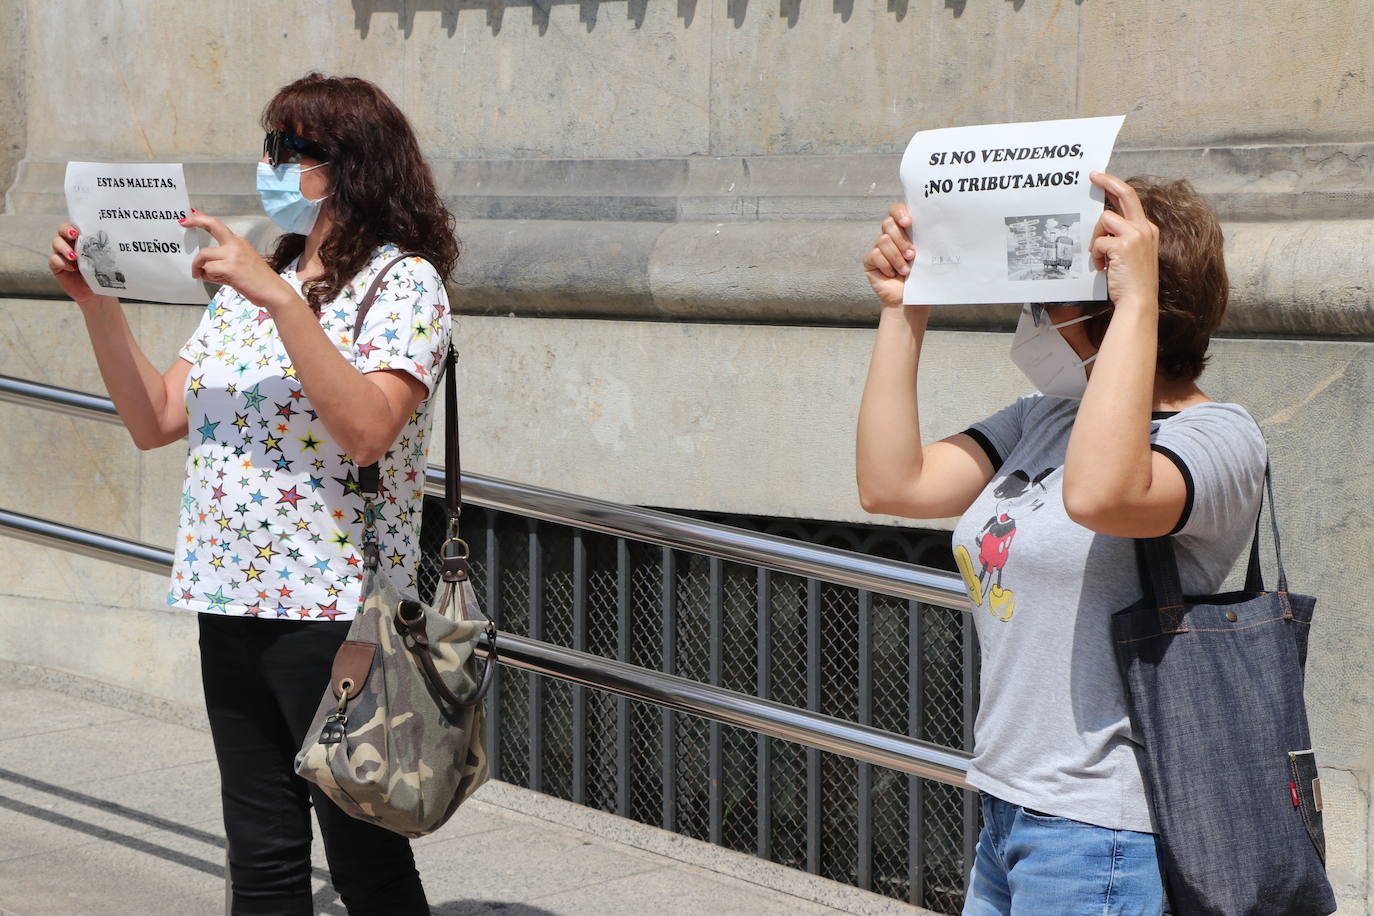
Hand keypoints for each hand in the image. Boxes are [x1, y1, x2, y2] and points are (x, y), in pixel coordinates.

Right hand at [48, 224, 98, 305]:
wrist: (95, 292)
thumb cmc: (102, 274)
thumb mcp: (105, 261)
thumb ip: (104, 251)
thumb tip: (116, 243)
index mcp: (83, 239)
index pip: (75, 226)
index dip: (74, 225)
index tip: (79, 229)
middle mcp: (71, 244)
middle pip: (62, 230)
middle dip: (66, 230)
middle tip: (74, 236)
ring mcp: (62, 254)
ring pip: (56, 243)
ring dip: (64, 248)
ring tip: (74, 256)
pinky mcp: (57, 266)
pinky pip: (54, 259)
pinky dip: (61, 262)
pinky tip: (71, 268)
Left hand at [182, 210, 294, 308]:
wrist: (274, 292)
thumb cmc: (259, 282)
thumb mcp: (240, 267)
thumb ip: (222, 263)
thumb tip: (202, 268)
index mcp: (239, 243)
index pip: (218, 226)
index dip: (202, 219)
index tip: (191, 214)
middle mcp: (236, 244)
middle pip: (212, 224)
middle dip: (195, 220)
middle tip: (183, 223)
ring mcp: (233, 254)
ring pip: (204, 254)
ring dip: (199, 266)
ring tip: (202, 275)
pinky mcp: (230, 266)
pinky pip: (208, 269)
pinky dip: (208, 276)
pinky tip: (218, 280)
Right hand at [862, 203, 915, 308]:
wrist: (909, 298)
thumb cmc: (920, 276)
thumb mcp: (925, 255)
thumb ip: (923, 239)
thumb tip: (931, 225)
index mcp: (903, 230)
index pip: (896, 210)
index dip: (899, 212)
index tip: (908, 222)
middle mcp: (889, 235)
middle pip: (888, 223)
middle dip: (901, 240)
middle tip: (912, 255)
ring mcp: (878, 247)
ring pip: (883, 240)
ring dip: (897, 257)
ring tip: (905, 270)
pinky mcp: (869, 260)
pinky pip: (875, 255)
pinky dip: (887, 266)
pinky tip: (892, 274)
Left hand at [1089, 172, 1158, 311]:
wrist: (1139, 300)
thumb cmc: (1133, 281)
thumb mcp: (1133, 253)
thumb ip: (1122, 236)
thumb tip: (1103, 224)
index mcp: (1147, 229)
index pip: (1131, 200)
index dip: (1116, 187)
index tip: (1102, 179)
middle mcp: (1144, 228)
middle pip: (1126, 193)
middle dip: (1108, 181)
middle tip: (1093, 176)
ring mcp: (1135, 235)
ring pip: (1105, 219)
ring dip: (1096, 237)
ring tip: (1101, 256)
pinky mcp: (1123, 245)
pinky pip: (1099, 242)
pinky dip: (1097, 255)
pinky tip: (1103, 267)